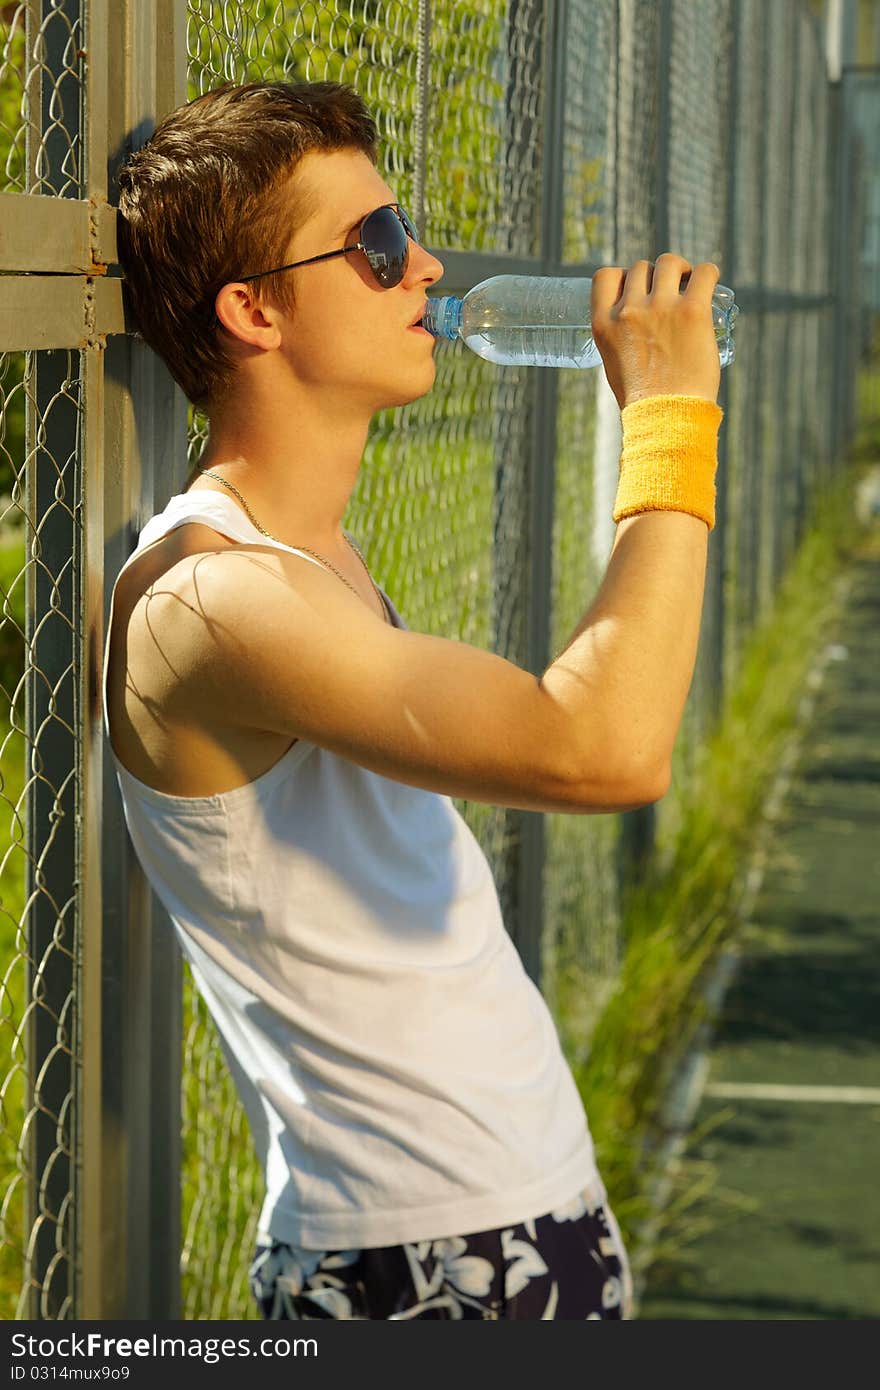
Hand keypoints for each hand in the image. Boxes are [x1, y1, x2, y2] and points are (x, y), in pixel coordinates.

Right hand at [590, 253, 720, 409]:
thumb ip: (619, 336)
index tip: (637, 289)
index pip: (606, 275)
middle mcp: (629, 311)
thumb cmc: (643, 400)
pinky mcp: (693, 311)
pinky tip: (709, 284)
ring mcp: (661, 308)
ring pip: (669, 263)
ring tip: (690, 286)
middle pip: (641, 268)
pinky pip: (705, 272)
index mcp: (604, 324)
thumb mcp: (614, 364)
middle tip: (670, 293)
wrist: (668, 418)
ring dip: (681, 270)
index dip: (624, 277)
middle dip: (656, 277)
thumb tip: (634, 322)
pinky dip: (708, 273)